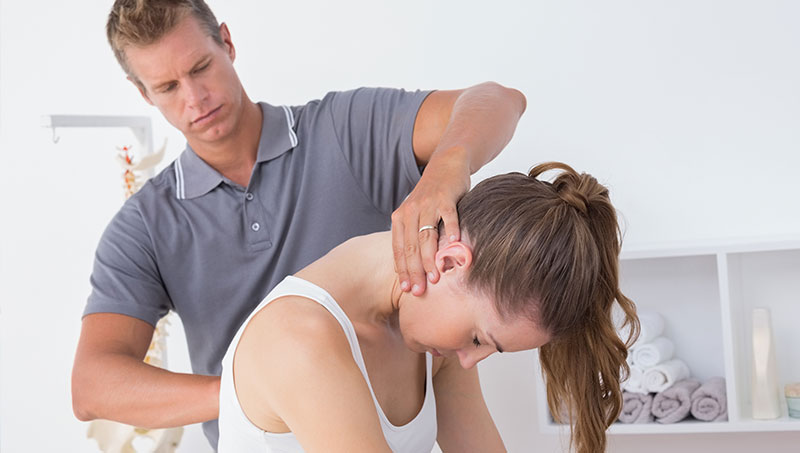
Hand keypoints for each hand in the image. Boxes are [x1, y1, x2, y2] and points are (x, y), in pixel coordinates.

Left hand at [391, 148, 470, 295]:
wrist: (446, 164)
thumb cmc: (432, 195)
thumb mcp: (416, 214)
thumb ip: (413, 236)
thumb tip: (412, 267)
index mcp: (401, 217)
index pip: (400, 249)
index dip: (403, 270)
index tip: (407, 289)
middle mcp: (411, 211)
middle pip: (411, 246)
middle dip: (415, 271)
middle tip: (420, 291)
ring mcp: (428, 204)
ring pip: (426, 235)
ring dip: (430, 258)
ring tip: (435, 277)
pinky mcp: (446, 197)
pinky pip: (448, 216)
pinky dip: (451, 229)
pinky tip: (454, 243)